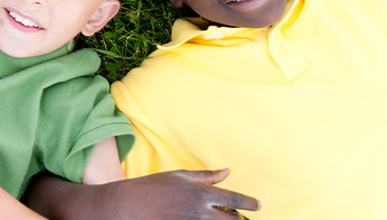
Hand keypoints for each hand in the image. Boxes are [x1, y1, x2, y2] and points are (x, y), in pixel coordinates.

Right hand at [93, 169, 259, 218]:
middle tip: (246, 219)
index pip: (234, 199)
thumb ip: (207, 176)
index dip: (249, 203)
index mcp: (200, 193)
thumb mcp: (180, 176)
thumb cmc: (154, 187)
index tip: (259, 206)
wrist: (127, 206)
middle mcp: (199, 212)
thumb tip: (228, 171)